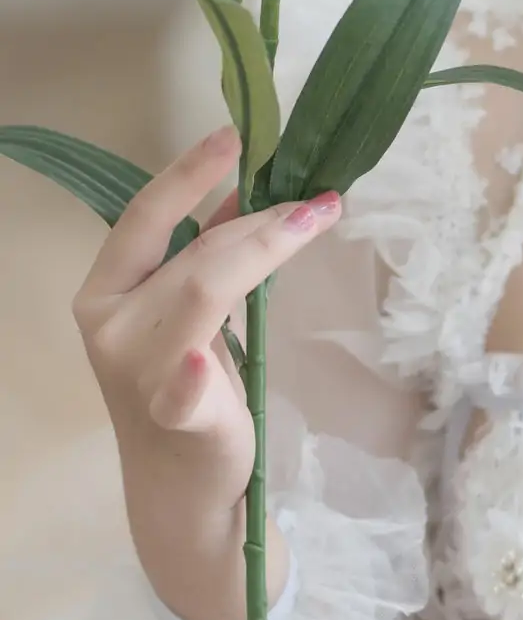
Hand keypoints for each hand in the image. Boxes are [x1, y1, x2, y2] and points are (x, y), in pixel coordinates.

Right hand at [72, 124, 342, 613]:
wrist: (181, 485)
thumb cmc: (189, 386)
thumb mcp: (192, 309)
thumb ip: (208, 252)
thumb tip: (250, 188)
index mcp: (105, 291)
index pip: (144, 218)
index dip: (188, 173)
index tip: (237, 134)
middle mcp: (110, 324)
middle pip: (193, 253)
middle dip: (262, 217)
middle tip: (320, 195)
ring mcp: (137, 371)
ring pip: (206, 290)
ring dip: (266, 248)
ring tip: (319, 216)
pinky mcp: (175, 417)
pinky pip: (183, 390)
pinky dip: (193, 377)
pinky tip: (202, 365)